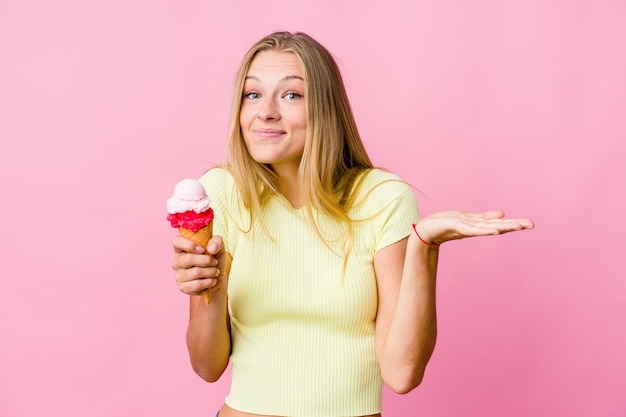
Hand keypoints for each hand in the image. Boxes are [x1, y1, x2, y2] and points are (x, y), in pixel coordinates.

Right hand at [171, 235, 226, 296]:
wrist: (217, 277)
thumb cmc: (214, 258)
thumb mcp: (218, 247)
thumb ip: (217, 241)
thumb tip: (211, 249)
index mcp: (181, 248)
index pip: (176, 242)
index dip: (189, 245)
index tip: (203, 249)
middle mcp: (177, 262)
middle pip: (188, 259)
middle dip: (207, 260)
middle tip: (215, 262)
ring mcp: (178, 275)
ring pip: (196, 272)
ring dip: (211, 271)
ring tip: (216, 271)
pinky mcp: (183, 287)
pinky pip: (197, 285)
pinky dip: (209, 282)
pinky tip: (212, 280)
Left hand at [414, 210, 533, 245]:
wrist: (428, 229)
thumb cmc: (448, 224)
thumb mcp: (469, 219)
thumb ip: (485, 218)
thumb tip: (503, 214)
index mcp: (479, 224)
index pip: (500, 223)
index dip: (515, 223)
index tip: (531, 224)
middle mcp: (476, 227)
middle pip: (498, 225)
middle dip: (514, 225)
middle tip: (531, 225)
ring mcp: (468, 228)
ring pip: (488, 227)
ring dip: (503, 227)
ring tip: (517, 226)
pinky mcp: (458, 227)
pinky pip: (474, 229)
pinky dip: (484, 230)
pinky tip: (495, 230)